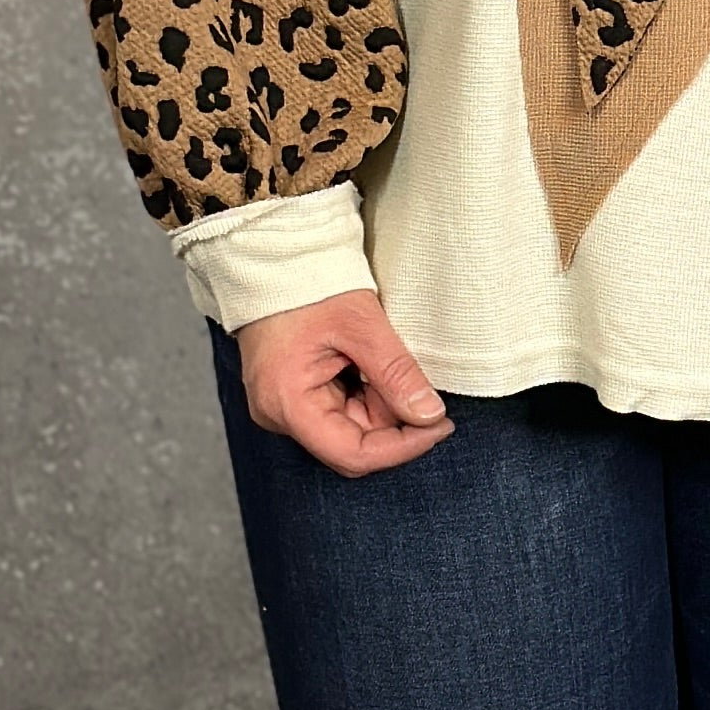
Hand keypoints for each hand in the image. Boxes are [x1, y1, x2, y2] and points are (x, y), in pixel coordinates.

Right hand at [234, 290, 454, 478]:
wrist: (271, 254)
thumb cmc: (307, 283)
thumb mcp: (362, 325)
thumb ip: (397, 374)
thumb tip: (429, 414)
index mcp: (287, 403)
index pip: (353, 454)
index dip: (402, 447)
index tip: (438, 426)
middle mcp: (278, 414)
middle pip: (352, 443)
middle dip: (392, 420)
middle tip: (417, 383)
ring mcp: (283, 405)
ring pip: (349, 427)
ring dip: (380, 402)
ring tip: (382, 358)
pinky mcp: (292, 393)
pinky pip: (338, 409)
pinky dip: (365, 392)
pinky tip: (367, 362)